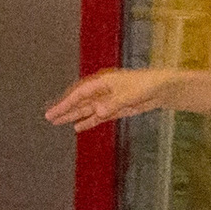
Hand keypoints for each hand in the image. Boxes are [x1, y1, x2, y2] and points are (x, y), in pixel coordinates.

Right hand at [46, 67, 165, 130]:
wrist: (162, 88)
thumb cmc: (147, 85)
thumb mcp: (130, 95)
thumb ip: (113, 103)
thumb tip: (98, 111)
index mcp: (103, 82)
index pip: (80, 94)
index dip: (66, 103)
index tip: (54, 112)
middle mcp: (102, 91)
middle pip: (79, 101)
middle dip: (64, 109)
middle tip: (49, 118)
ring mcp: (108, 100)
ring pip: (86, 109)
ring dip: (73, 116)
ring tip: (57, 122)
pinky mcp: (115, 109)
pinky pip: (97, 116)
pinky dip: (88, 121)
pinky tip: (78, 127)